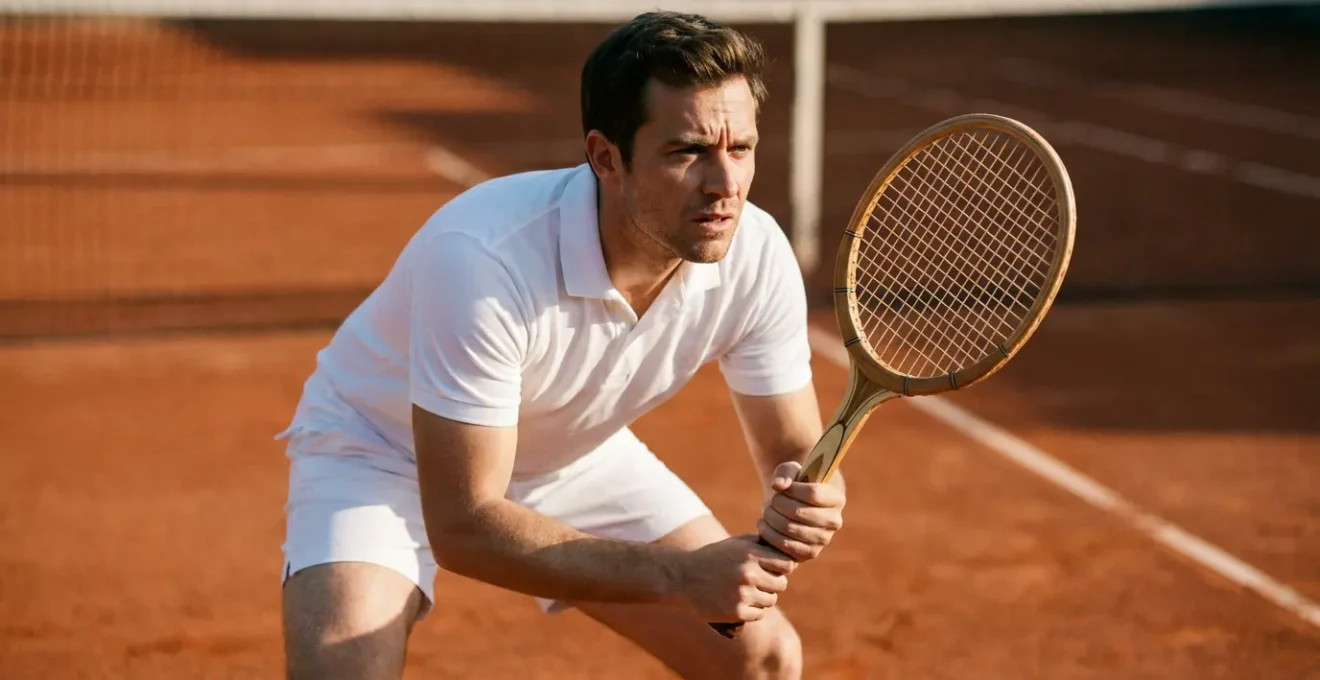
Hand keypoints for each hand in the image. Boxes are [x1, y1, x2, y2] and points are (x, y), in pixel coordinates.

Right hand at [678, 534, 797, 622]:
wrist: (684, 577)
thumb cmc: (715, 558)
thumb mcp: (736, 544)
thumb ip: (761, 546)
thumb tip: (789, 554)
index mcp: (751, 554)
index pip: (786, 564)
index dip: (780, 567)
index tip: (771, 568)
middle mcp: (749, 574)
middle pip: (781, 584)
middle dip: (771, 584)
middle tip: (756, 582)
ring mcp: (743, 594)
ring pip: (770, 600)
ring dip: (761, 598)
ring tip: (743, 591)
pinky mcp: (736, 612)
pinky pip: (758, 614)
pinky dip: (750, 611)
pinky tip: (736, 602)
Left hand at [756, 461, 845, 562]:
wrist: (793, 507)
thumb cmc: (794, 485)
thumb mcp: (791, 471)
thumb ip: (785, 473)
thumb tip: (778, 485)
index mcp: (836, 499)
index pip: (813, 493)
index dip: (792, 489)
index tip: (781, 487)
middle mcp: (834, 521)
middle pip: (799, 512)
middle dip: (778, 504)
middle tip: (771, 501)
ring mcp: (823, 540)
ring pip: (790, 529)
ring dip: (771, 519)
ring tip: (766, 512)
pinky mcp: (809, 553)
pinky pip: (786, 547)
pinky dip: (769, 535)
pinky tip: (764, 525)